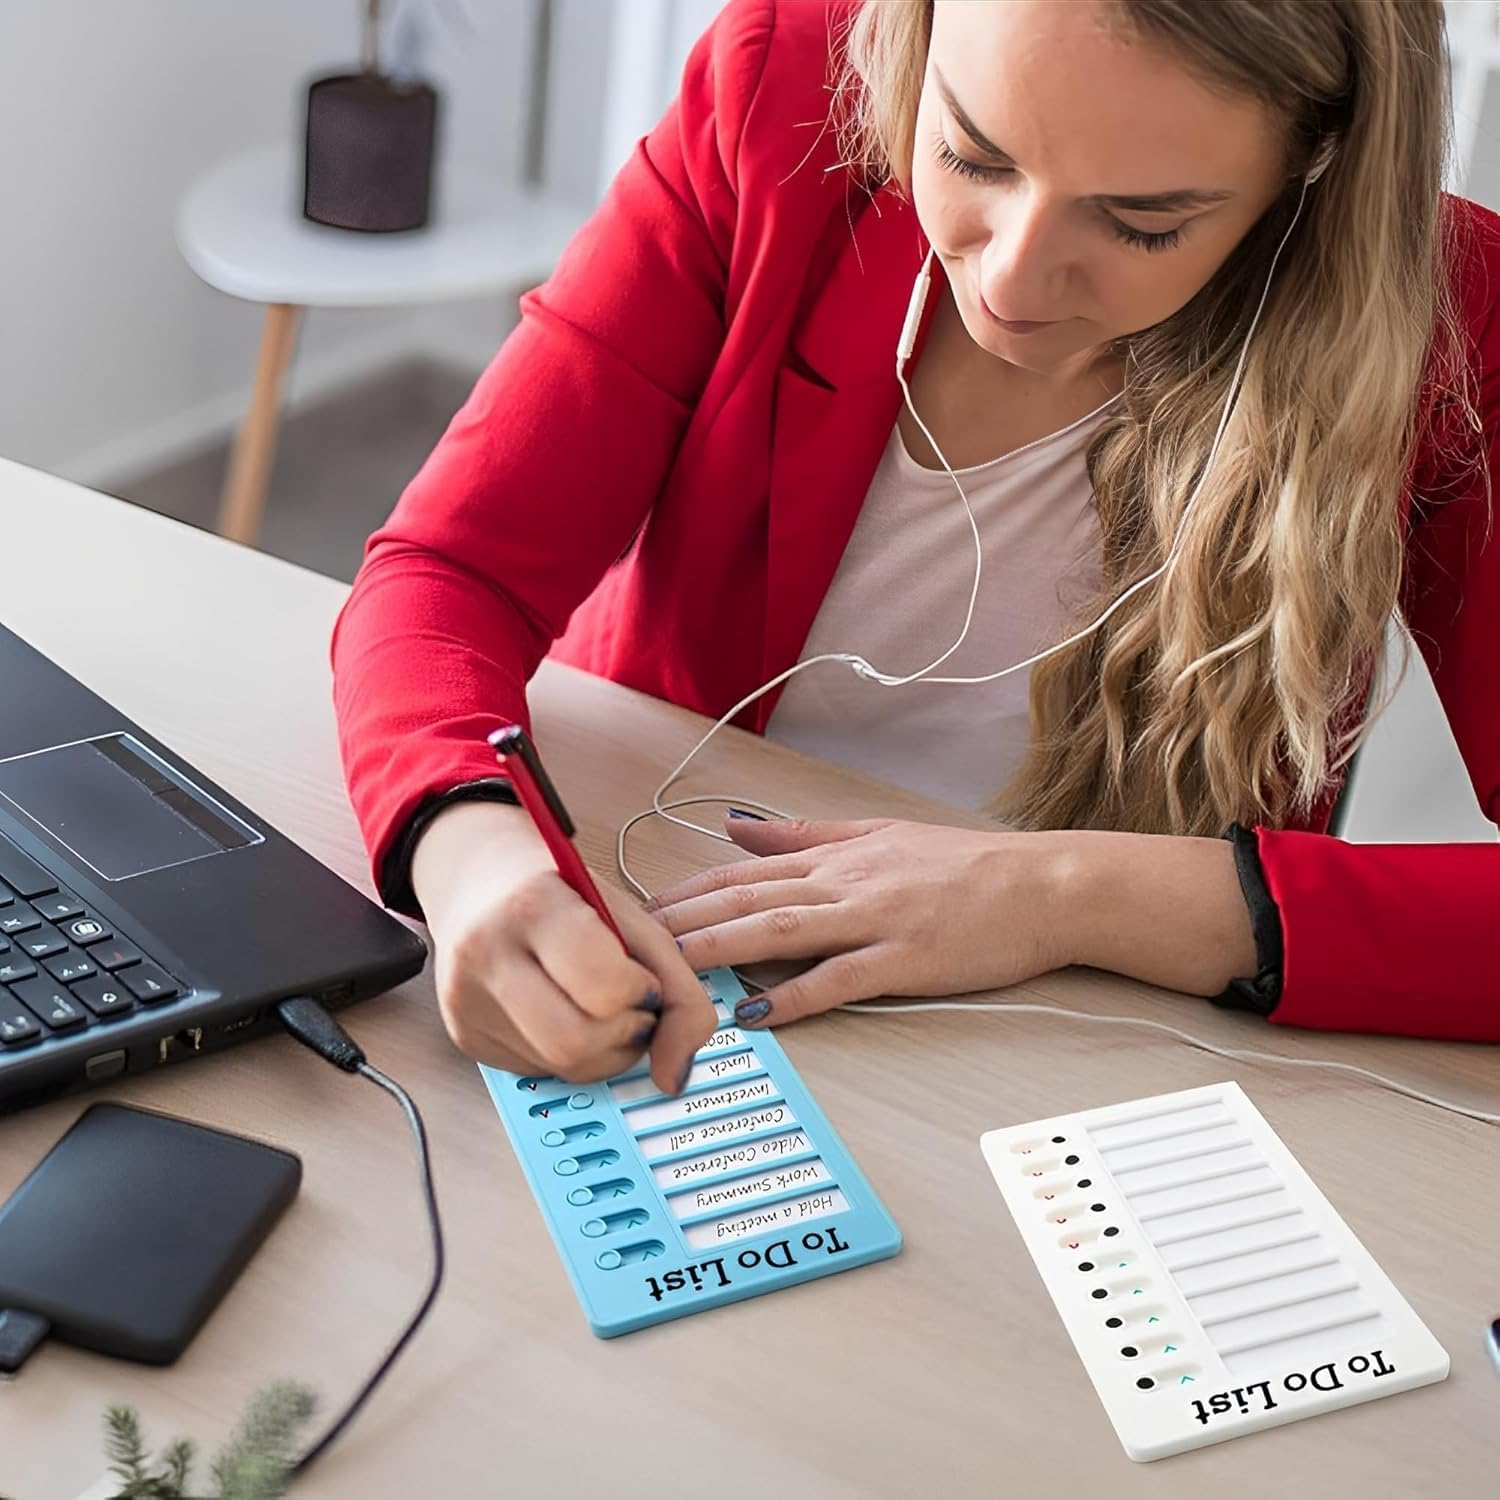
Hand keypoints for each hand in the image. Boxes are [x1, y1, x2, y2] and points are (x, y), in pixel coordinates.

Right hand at [411, 800, 715, 1091]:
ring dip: (603, 1050)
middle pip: (575, 1043)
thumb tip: (677, 1074)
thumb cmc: (559, 890)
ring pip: (560, 1068)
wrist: (479, 878)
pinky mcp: (464, 1035)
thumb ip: (679, 989)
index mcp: (533, 906)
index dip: (639, 992)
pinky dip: (569, 1053)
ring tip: (601, 1008)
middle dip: (624, 1034)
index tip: (642, 978)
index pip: (603, 986)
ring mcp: (466, 999)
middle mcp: (487, 953)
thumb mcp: (630, 915)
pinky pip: (539, 1071)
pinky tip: (564, 1012)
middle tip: (628, 1003)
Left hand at [649, 815, 1079, 1026]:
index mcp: (838, 856)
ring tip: (669, 971)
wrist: (1043, 885)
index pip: (743, 872)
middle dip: (683, 922)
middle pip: (748, 900)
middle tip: (629, 942)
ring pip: (780, 932)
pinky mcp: (906, 958)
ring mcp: (875, 920)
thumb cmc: (967, 866)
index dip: (686, 891)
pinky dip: (796, 995)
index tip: (639, 908)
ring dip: (719, 951)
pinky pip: (841, 979)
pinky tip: (757, 1011)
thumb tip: (738, 827)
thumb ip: (804, 834)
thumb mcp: (878, 835)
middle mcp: (846, 882)